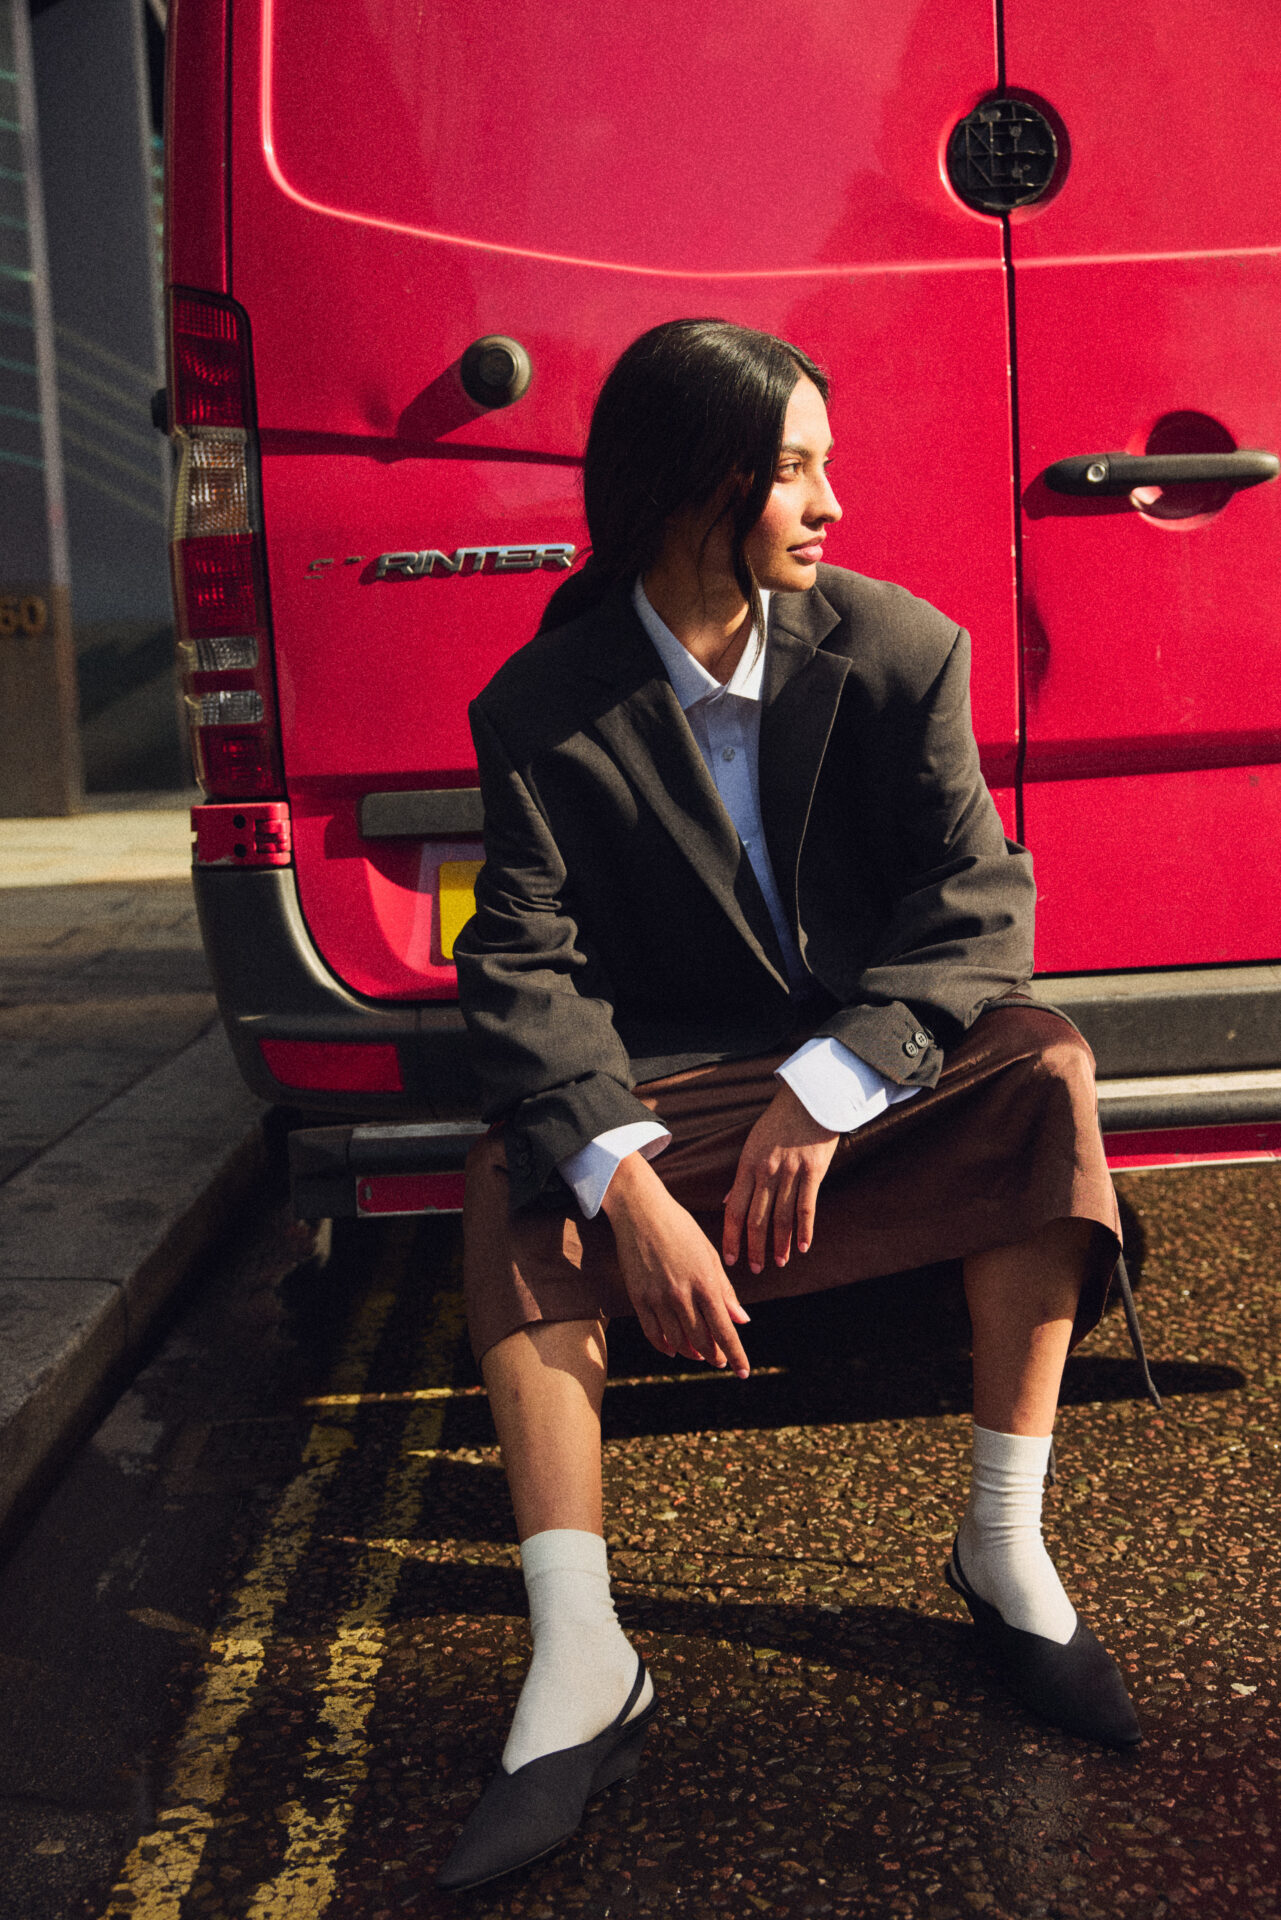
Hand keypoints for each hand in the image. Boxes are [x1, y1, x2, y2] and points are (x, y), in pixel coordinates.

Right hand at [602, 1153, 750, 1376]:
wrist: (641, 1211)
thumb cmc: (681, 1228)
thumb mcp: (710, 1256)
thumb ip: (726, 1291)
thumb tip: (742, 1320)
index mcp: (705, 1283)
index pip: (725, 1331)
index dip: (735, 1355)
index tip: (743, 1372)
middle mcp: (682, 1295)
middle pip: (702, 1341)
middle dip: (714, 1356)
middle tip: (719, 1361)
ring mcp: (657, 1298)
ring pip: (677, 1341)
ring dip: (691, 1353)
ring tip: (699, 1355)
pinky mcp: (638, 1298)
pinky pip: (652, 1333)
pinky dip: (664, 1346)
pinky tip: (672, 1349)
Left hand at [722, 1083, 838, 1273]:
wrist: (809, 1100)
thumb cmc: (779, 1123)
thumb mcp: (752, 1145)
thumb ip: (742, 1177)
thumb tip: (728, 1202)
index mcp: (747, 1165)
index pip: (734, 1209)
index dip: (731, 1237)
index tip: (730, 1258)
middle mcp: (766, 1172)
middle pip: (757, 1219)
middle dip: (755, 1248)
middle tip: (756, 1269)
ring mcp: (790, 1173)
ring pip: (782, 1218)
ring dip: (780, 1245)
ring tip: (779, 1263)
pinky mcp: (813, 1172)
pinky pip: (807, 1207)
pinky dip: (804, 1231)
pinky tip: (802, 1247)